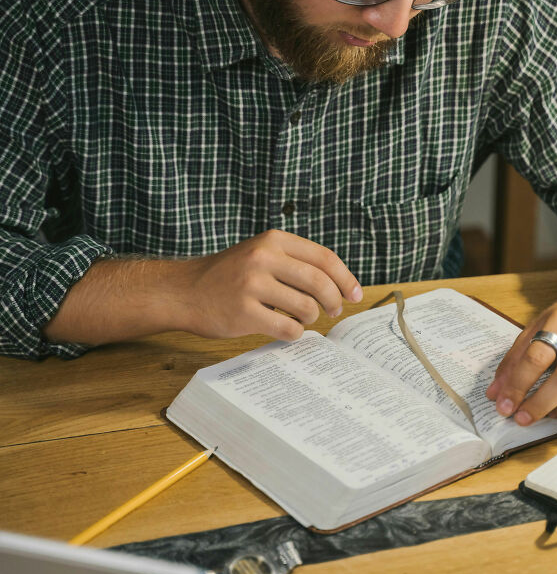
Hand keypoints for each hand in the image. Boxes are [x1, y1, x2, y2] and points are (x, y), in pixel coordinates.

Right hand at [183, 230, 361, 340]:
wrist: (184, 291)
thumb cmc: (228, 276)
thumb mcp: (259, 253)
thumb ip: (294, 262)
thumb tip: (339, 283)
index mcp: (272, 240)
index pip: (324, 258)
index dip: (345, 278)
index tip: (356, 294)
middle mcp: (263, 258)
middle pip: (319, 283)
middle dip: (334, 301)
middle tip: (334, 311)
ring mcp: (252, 285)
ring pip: (306, 307)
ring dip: (311, 318)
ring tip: (301, 318)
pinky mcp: (244, 313)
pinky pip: (287, 328)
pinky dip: (294, 333)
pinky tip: (286, 330)